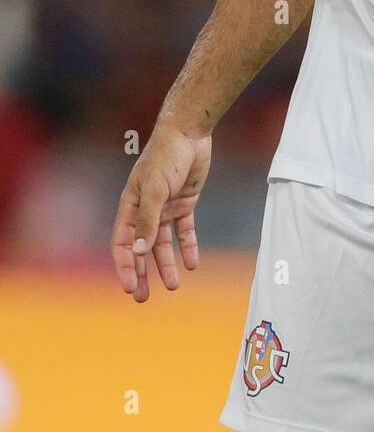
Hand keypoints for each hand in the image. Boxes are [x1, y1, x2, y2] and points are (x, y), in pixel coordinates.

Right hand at [111, 124, 211, 301]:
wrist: (189, 133)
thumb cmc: (166, 157)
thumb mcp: (155, 190)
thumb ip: (148, 221)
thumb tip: (138, 252)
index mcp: (130, 206)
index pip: (122, 243)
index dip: (125, 266)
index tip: (130, 288)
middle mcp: (146, 210)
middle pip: (141, 248)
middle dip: (142, 272)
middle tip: (143, 298)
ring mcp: (165, 207)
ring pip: (164, 243)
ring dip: (166, 264)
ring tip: (174, 285)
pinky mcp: (185, 203)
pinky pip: (185, 230)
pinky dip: (188, 247)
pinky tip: (192, 264)